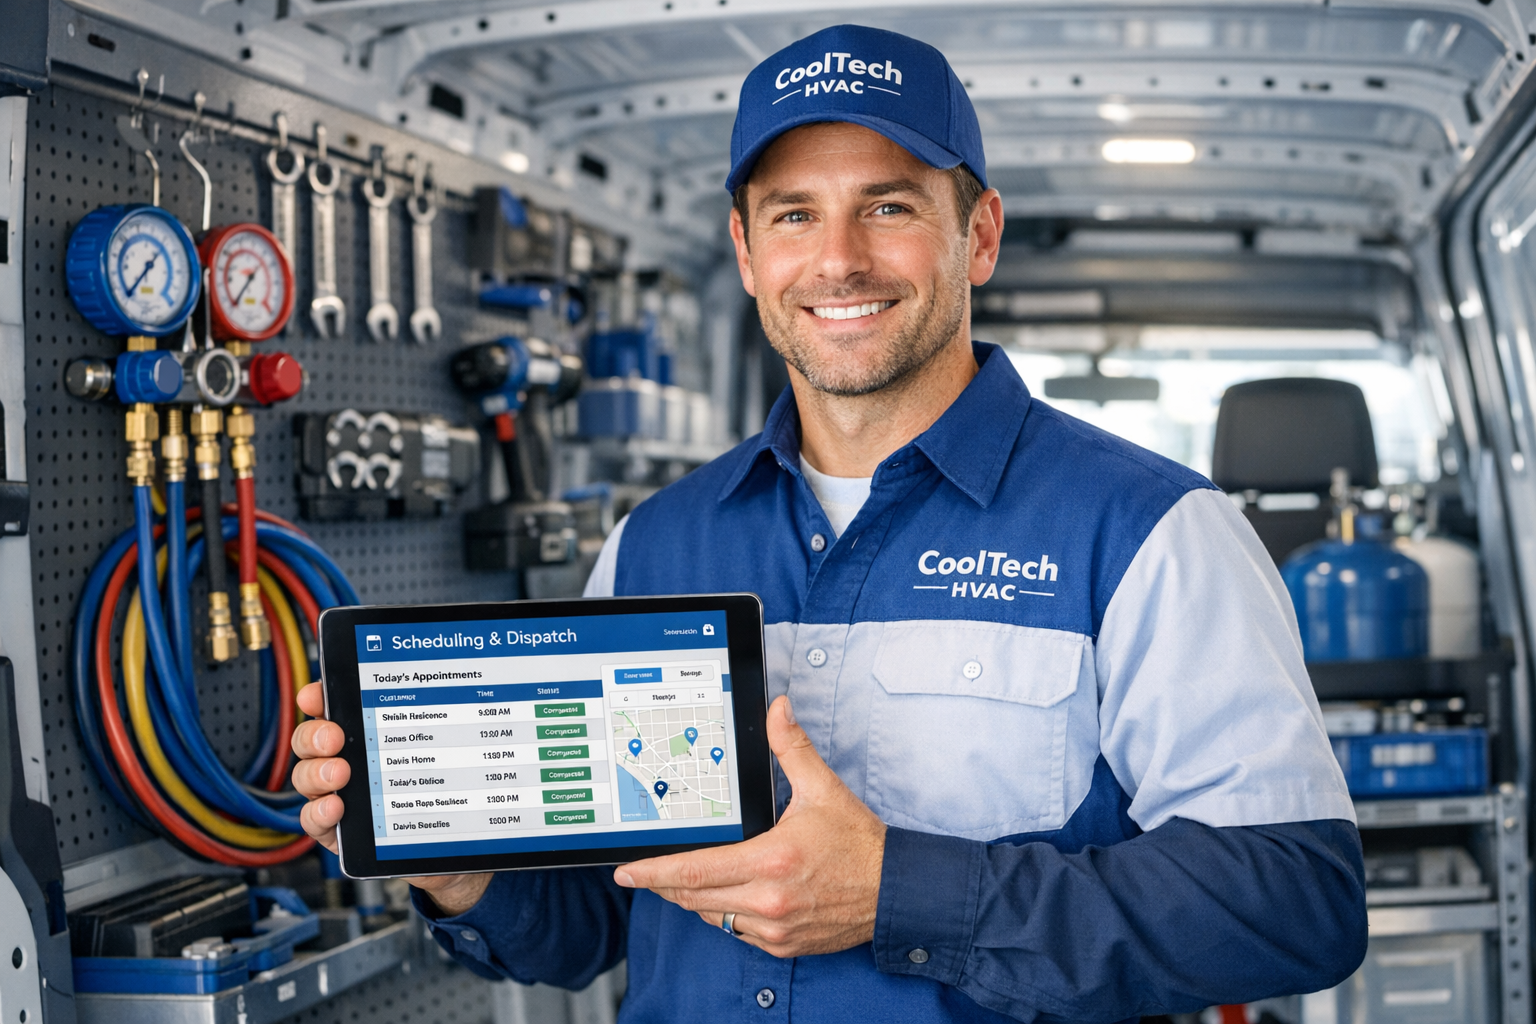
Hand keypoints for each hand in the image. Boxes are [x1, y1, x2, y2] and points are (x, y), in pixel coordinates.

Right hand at [290, 682, 491, 914]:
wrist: (447, 848)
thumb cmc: (440, 795)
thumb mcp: (441, 757)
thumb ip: (433, 729)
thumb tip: (445, 692)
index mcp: (366, 736)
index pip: (334, 710)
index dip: (319, 699)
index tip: (316, 697)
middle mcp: (345, 761)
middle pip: (310, 741)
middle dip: (315, 735)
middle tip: (334, 739)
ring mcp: (338, 795)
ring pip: (306, 777)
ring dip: (316, 773)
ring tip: (339, 775)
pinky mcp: (337, 830)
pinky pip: (313, 819)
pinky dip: (318, 812)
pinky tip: (335, 807)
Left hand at [614, 696, 886, 957]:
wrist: (895, 891)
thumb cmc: (859, 843)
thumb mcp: (823, 789)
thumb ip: (792, 748)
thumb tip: (777, 709)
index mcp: (772, 859)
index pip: (694, 870)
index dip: (653, 872)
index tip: (626, 871)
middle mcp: (768, 899)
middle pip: (693, 897)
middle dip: (663, 883)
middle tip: (643, 871)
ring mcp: (774, 927)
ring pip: (711, 916)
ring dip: (693, 898)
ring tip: (683, 876)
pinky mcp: (782, 945)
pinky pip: (736, 931)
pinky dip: (723, 913)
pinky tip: (725, 893)